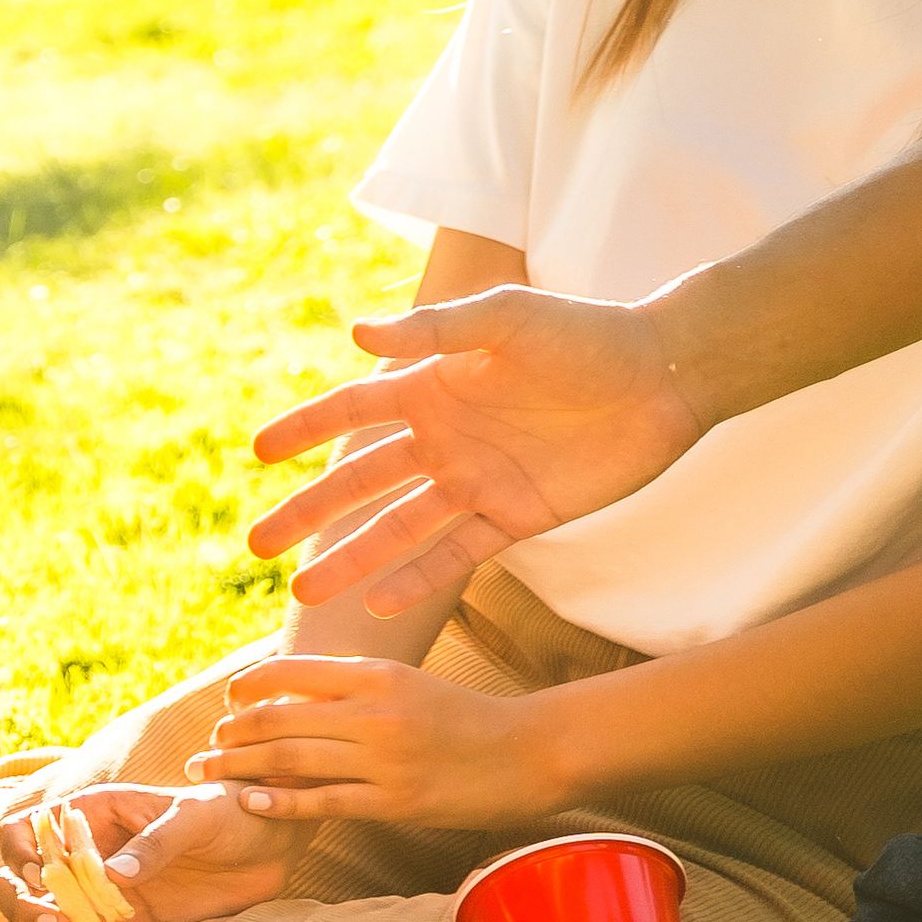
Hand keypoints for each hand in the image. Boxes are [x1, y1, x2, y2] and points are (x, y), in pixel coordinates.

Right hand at [0, 779, 290, 921]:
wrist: (270, 846)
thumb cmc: (228, 812)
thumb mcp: (194, 815)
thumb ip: (156, 841)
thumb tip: (113, 876)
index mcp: (90, 817)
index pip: (24, 830)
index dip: (19, 853)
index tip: (41, 875)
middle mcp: (84, 859)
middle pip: (20, 885)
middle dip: (24, 908)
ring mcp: (101, 899)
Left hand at [192, 654, 587, 830]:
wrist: (529, 751)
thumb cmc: (461, 717)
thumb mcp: (406, 683)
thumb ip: (351, 684)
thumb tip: (287, 688)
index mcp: (377, 675)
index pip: (290, 674)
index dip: (246, 689)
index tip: (227, 703)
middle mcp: (376, 712)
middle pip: (278, 720)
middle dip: (230, 733)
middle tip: (205, 747)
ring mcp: (385, 759)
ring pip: (290, 760)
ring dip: (239, 766)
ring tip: (208, 772)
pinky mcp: (395, 801)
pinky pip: (322, 802)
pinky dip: (278, 802)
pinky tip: (247, 801)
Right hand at [245, 286, 701, 636]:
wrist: (663, 376)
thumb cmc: (585, 334)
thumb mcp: (507, 319)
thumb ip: (436, 330)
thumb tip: (356, 333)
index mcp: (431, 387)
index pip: (351, 412)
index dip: (305, 430)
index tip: (258, 452)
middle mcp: (443, 438)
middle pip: (359, 483)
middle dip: (307, 514)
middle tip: (258, 546)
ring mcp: (474, 482)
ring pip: (396, 529)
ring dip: (350, 560)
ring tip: (303, 594)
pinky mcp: (513, 517)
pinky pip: (454, 554)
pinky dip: (415, 577)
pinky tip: (378, 602)